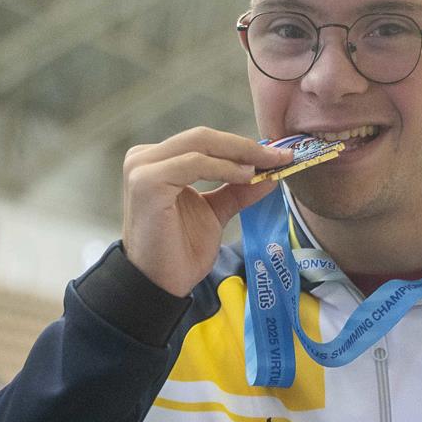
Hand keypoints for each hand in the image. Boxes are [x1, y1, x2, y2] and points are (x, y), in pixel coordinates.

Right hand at [121, 127, 292, 296]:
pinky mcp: (147, 182)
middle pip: (203, 137)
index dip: (243, 145)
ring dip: (239, 154)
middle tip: (280, 156)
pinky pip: (193, 164)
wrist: (161, 285)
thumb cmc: (181, 251)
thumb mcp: (216, 212)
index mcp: (158, 161)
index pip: (205, 141)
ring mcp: (142, 168)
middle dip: (246, 146)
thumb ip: (237, 190)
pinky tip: (245, 177)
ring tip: (266, 167)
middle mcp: (144, 158)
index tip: (278, 154)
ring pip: (200, 144)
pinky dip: (224, 167)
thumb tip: (270, 173)